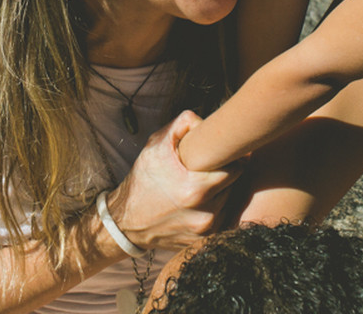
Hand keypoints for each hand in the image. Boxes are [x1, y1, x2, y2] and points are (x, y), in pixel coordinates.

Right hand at [106, 110, 242, 250]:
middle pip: (235, 185)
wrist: (126, 222)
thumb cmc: (143, 180)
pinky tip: (201, 200)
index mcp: (195, 188)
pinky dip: (216, 208)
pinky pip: (221, 219)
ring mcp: (205, 231)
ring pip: (229, 202)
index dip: (234, 157)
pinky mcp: (204, 242)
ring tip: (205, 182)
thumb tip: (207, 121)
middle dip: (227, 172)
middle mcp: (204, 213)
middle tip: (216, 164)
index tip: (229, 152)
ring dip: (222, 191)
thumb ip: (183, 124)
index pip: (236, 168)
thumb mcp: (156, 145)